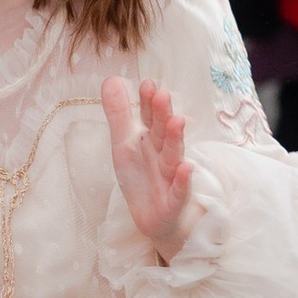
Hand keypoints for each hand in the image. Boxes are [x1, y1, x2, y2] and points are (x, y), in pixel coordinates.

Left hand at [102, 76, 195, 257]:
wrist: (154, 218)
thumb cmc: (142, 176)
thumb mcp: (124, 144)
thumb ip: (119, 113)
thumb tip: (111, 79)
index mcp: (150, 139)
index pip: (149, 117)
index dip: (148, 102)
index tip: (147, 84)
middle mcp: (163, 153)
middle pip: (162, 132)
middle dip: (162, 115)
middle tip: (162, 95)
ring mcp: (171, 176)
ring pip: (173, 156)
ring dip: (174, 140)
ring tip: (176, 122)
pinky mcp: (174, 200)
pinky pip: (179, 190)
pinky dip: (182, 180)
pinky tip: (186, 169)